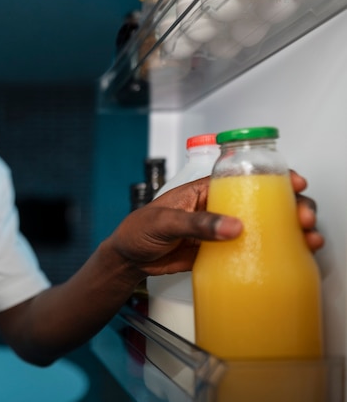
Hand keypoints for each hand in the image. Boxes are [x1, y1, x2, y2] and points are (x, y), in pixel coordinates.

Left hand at [104, 170, 322, 276]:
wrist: (129, 259)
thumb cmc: (138, 230)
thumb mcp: (164, 221)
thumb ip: (196, 223)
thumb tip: (233, 226)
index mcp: (204, 190)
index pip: (242, 178)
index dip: (271, 177)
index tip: (294, 182)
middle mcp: (217, 208)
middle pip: (260, 201)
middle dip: (288, 206)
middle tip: (303, 218)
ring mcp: (221, 231)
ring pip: (261, 226)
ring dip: (287, 230)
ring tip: (308, 238)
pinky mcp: (220, 252)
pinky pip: (250, 249)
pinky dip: (271, 251)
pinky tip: (290, 255)